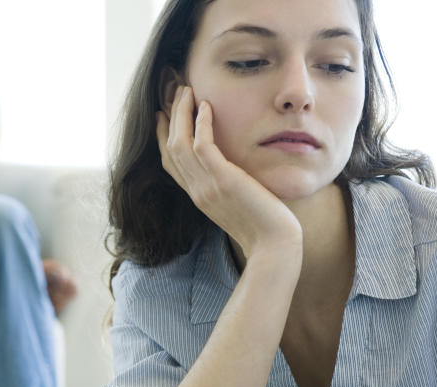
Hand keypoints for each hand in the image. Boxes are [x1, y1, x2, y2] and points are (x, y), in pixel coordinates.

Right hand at [157, 86, 300, 258]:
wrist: (273, 245)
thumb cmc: (264, 227)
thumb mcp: (239, 203)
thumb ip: (229, 186)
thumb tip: (235, 170)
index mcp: (198, 196)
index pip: (170, 163)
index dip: (164, 136)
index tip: (165, 114)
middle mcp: (196, 191)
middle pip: (169, 148)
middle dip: (170, 117)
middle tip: (176, 92)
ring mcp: (206, 186)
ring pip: (179, 143)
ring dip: (181, 113)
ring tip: (187, 90)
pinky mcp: (223, 181)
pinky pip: (203, 146)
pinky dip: (201, 124)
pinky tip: (206, 106)